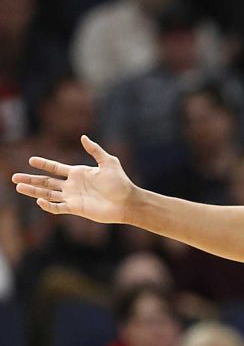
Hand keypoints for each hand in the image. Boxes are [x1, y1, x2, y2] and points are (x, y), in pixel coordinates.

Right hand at [11, 135, 135, 223]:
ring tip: (18, 187)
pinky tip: (39, 201)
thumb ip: (95, 150)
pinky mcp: (76, 208)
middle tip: (13, 177)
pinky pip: (58, 208)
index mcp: (78, 173)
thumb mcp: (108, 162)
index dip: (43, 164)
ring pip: (48, 194)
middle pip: (46, 182)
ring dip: (33, 191)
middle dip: (30, 179)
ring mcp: (73, 197)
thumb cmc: (120, 182)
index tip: (30, 160)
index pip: (55, 168)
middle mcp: (72, 185)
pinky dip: (48, 206)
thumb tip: (83, 137)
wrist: (127, 201)